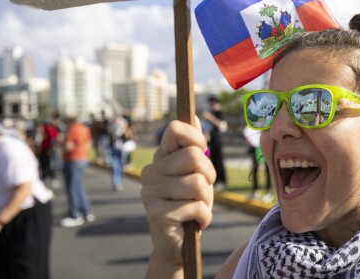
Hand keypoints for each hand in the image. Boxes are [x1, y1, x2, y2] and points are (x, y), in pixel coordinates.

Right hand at [140, 119, 215, 271]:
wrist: (176, 243)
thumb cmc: (188, 202)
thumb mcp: (195, 172)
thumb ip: (194, 147)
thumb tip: (194, 116)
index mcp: (160, 157)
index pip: (175, 129)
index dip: (196, 138)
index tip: (202, 152)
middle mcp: (151, 171)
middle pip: (194, 156)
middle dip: (209, 175)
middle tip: (203, 190)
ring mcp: (150, 192)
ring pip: (198, 183)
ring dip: (207, 199)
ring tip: (197, 207)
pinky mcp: (157, 213)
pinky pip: (196, 206)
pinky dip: (204, 216)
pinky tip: (195, 222)